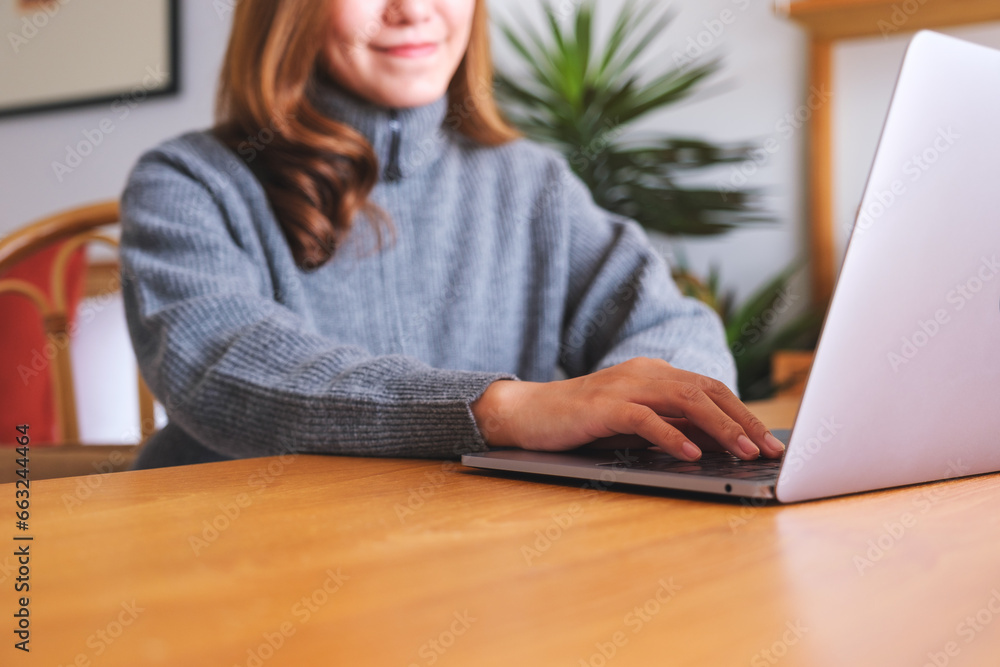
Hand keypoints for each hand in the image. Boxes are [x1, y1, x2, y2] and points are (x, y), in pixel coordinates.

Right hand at [470, 357, 783, 461]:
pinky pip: (645, 419)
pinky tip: (692, 454)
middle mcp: (644, 373)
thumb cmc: (581, 422)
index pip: (710, 388)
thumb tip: (716, 443)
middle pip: (706, 391)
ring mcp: (623, 386)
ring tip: (742, 452)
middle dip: (743, 421)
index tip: (770, 441)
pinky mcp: (602, 406)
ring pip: (683, 400)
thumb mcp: (634, 422)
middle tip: (769, 450)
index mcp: (654, 373)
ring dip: (719, 427)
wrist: (527, 412)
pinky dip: (672, 436)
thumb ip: (669, 425)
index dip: (744, 413)